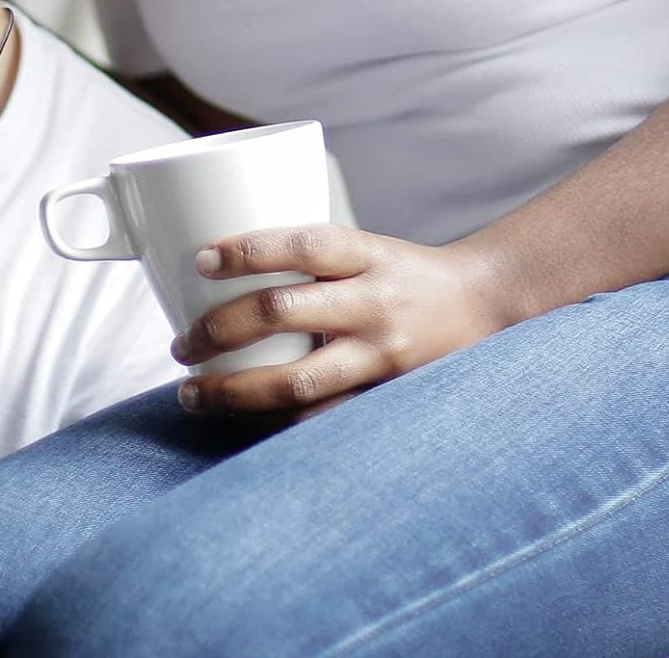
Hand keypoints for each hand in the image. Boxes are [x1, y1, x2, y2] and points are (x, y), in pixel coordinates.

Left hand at [170, 225, 504, 418]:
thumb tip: (212, 265)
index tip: (201, 260)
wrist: (486, 306)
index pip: (303, 245)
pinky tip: (240, 423)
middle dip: (221, 329)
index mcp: (366, 254)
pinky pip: (322, 419)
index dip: (249, 251)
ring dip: (235, 390)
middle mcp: (374, 303)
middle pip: (285, 312)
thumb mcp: (363, 246)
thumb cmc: (402, 272)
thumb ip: (304, 258)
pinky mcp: (385, 397)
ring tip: (193, 393)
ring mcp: (382, 356)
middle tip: (181, 344)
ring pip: (298, 381)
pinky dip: (275, 423)